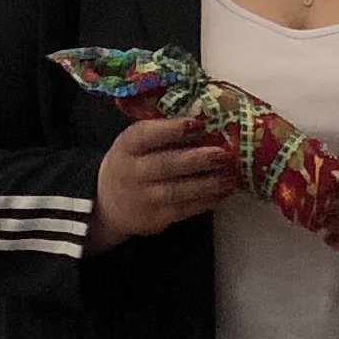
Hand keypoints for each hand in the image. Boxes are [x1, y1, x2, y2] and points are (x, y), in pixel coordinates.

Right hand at [85, 112, 235, 249]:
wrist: (107, 204)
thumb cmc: (132, 163)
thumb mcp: (135, 144)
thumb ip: (162, 133)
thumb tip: (206, 120)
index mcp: (127, 146)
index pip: (146, 135)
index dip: (172, 129)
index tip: (199, 123)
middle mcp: (131, 172)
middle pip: (165, 165)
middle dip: (196, 159)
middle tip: (222, 153)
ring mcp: (142, 197)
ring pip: (177, 191)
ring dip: (207, 184)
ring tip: (230, 176)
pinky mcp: (155, 218)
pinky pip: (184, 210)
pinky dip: (206, 202)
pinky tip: (223, 193)